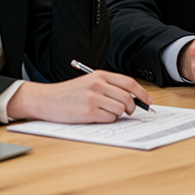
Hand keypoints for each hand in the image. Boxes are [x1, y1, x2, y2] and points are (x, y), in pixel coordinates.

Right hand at [9, 70, 151, 123]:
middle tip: (128, 111)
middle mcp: (98, 84)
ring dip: (117, 114)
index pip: (129, 82)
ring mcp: (93, 98)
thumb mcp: (90, 82)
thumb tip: (132, 97)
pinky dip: (107, 120)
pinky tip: (96, 116)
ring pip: (120, 109)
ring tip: (105, 112)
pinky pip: (109, 119)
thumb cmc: (69, 93)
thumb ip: (109, 86)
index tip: (148, 101)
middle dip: (131, 107)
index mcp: (100, 75)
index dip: (141, 93)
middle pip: (127, 97)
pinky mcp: (88, 113)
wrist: (47, 99)